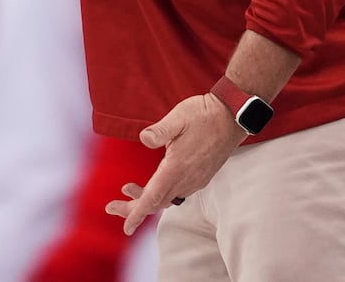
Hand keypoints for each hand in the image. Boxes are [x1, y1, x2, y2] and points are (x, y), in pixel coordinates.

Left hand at [105, 95, 246, 235]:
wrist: (232, 117)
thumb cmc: (203, 114)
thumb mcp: (178, 117)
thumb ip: (160, 130)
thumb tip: (144, 138)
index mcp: (176, 168)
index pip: (153, 198)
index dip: (137, 214)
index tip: (126, 228)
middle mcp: (186, 179)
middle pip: (156, 203)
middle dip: (133, 208)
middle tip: (111, 207)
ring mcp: (195, 179)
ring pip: (166, 199)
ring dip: (146, 198)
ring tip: (127, 189)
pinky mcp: (201, 176)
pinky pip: (177, 193)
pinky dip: (161, 192)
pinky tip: (155, 182)